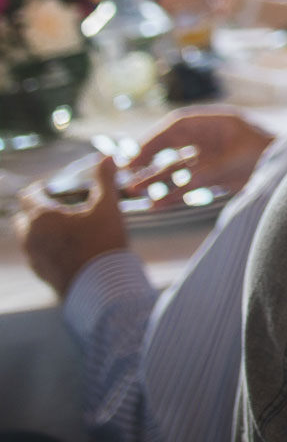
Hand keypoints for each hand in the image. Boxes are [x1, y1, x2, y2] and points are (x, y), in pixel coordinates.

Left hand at [16, 156, 129, 296]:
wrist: (102, 285)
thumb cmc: (103, 242)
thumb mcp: (108, 206)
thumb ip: (104, 179)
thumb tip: (107, 157)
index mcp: (42, 216)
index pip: (28, 195)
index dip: (40, 189)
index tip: (54, 188)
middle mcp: (30, 235)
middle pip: (22, 216)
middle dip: (35, 209)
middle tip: (59, 207)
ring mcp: (32, 255)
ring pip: (26, 236)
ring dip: (38, 228)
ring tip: (63, 228)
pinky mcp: (38, 271)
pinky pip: (34, 252)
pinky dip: (44, 246)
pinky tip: (67, 247)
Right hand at [127, 106, 273, 198]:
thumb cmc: (268, 154)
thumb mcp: (238, 159)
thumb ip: (211, 169)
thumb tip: (186, 182)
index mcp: (215, 123)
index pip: (178, 126)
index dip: (154, 139)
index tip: (135, 153)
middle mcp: (209, 138)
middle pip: (171, 145)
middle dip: (148, 158)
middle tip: (126, 172)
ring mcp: (210, 158)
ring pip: (176, 167)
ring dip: (155, 177)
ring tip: (133, 189)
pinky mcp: (214, 176)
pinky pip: (187, 184)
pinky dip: (172, 193)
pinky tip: (155, 204)